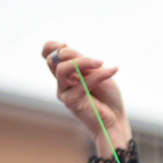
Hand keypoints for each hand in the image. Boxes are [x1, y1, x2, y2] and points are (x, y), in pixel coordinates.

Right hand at [42, 41, 131, 156]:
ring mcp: (64, 92)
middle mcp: (61, 82)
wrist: (115, 119)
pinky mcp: (70, 102)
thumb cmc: (107, 96)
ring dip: (83, 62)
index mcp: (66, 72)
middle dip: (73, 53)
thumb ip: (81, 61)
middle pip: (53, 59)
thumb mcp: (95, 71)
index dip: (52, 46)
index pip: (47, 55)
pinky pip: (83, 82)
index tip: (67, 44)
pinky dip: (100, 75)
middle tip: (96, 60)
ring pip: (62, 69)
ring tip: (101, 63)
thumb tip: (64, 47)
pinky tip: (113, 71)